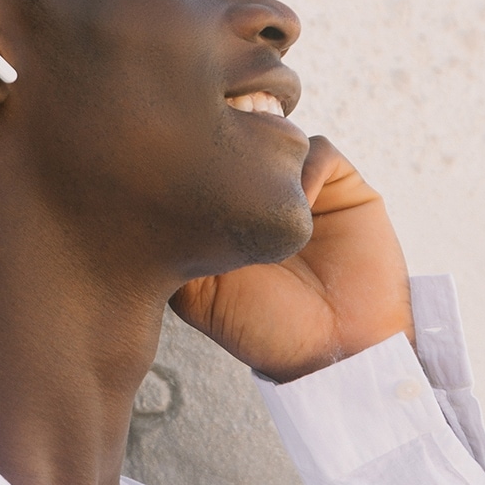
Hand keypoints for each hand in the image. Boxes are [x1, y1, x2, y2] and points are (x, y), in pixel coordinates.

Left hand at [170, 136, 412, 382]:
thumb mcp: (196, 292)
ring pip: (275, 135)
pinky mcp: (338, 184)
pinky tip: (301, 207)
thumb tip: (146, 197)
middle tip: (221, 171)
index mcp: (220, 210)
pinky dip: (306, 169)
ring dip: (267, 157)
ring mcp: (298, 184)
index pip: (198, 161)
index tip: (184, 176)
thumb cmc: (263, 327)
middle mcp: (258, 190)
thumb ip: (170, 245)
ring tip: (266, 200)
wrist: (337, 350)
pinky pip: (316, 150)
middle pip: (235, 136)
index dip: (188, 161)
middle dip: (226, 146)